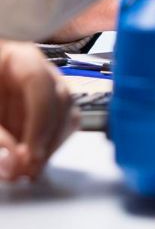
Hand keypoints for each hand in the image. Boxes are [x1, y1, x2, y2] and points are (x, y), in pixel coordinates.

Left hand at [0, 42, 76, 180]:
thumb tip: (14, 161)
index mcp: (18, 59)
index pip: (41, 82)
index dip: (39, 120)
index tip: (29, 154)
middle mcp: (40, 69)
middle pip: (60, 100)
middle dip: (47, 139)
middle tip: (28, 170)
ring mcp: (47, 86)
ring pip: (67, 113)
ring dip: (52, 146)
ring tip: (29, 170)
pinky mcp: (46, 105)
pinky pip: (61, 124)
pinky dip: (50, 145)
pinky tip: (34, 160)